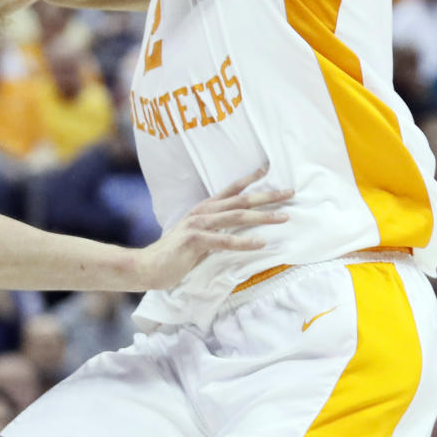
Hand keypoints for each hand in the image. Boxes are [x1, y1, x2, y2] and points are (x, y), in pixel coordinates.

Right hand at [133, 165, 291, 291]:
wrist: (146, 266)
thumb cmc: (173, 256)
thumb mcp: (197, 239)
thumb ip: (214, 231)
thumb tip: (236, 231)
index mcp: (203, 210)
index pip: (230, 190)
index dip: (249, 179)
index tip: (268, 169)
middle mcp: (202, 212)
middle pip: (240, 200)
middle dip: (267, 196)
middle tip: (290, 192)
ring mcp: (197, 225)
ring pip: (236, 217)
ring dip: (263, 216)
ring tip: (284, 217)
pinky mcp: (194, 241)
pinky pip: (224, 241)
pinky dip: (244, 241)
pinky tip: (261, 243)